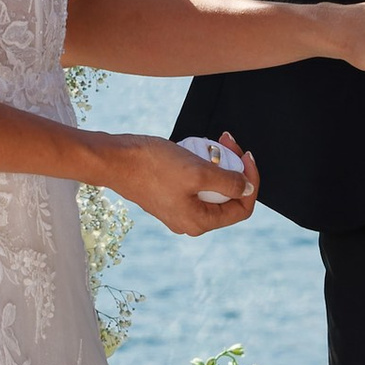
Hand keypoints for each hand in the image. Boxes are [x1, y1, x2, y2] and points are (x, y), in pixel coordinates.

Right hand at [107, 130, 261, 235]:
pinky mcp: (168, 195)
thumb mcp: (198, 172)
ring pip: (211, 187)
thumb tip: (248, 188)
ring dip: (215, 164)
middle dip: (232, 167)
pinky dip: (199, 166)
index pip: (242, 208)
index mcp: (199, 222)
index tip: (246, 156)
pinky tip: (191, 149)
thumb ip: (228, 182)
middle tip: (226, 142)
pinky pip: (194, 182)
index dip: (250, 181)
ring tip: (209, 143)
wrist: (114, 159)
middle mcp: (189, 221)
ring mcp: (178, 209)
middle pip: (227, 197)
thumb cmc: (151, 166)